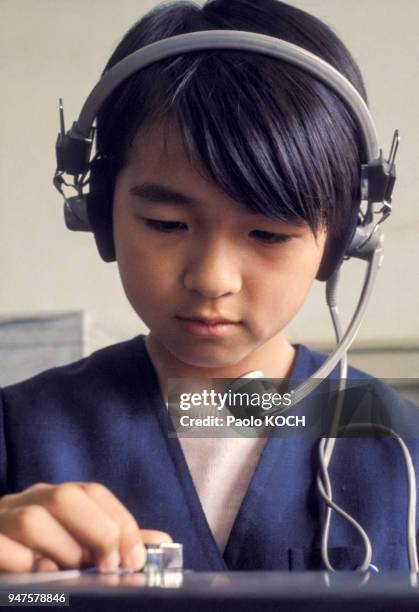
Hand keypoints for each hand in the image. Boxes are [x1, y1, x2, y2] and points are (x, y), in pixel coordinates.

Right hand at [0, 482, 171, 572]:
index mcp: (53, 497)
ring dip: (60, 552)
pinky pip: (3, 549)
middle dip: (96, 531)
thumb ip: (113, 542)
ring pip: (32, 521)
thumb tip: (161, 542)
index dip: (120, 522)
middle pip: (65, 497)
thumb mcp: (75, 544)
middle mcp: (26, 501)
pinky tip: (34, 578)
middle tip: (108, 566)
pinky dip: (24, 565)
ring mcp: (1, 521)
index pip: (92, 492)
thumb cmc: (36, 555)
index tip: (135, 559)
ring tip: (65, 573)